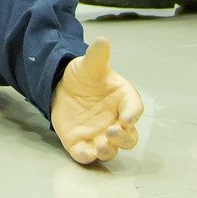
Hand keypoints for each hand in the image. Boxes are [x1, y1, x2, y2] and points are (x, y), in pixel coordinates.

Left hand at [51, 39, 142, 164]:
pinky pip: (86, 156)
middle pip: (129, 138)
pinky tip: (85, 154)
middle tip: (112, 131)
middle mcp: (115, 122)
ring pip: (111, 150)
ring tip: (100, 146)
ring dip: (108, 150)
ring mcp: (99, 135)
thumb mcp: (89, 64)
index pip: (135, 109)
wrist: (61, 87)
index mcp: (123, 101)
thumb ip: (97, 56)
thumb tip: (102, 40)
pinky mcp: (81, 144)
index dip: (133, 114)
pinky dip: (87, 157)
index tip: (127, 118)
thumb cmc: (84, 76)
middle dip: (123, 138)